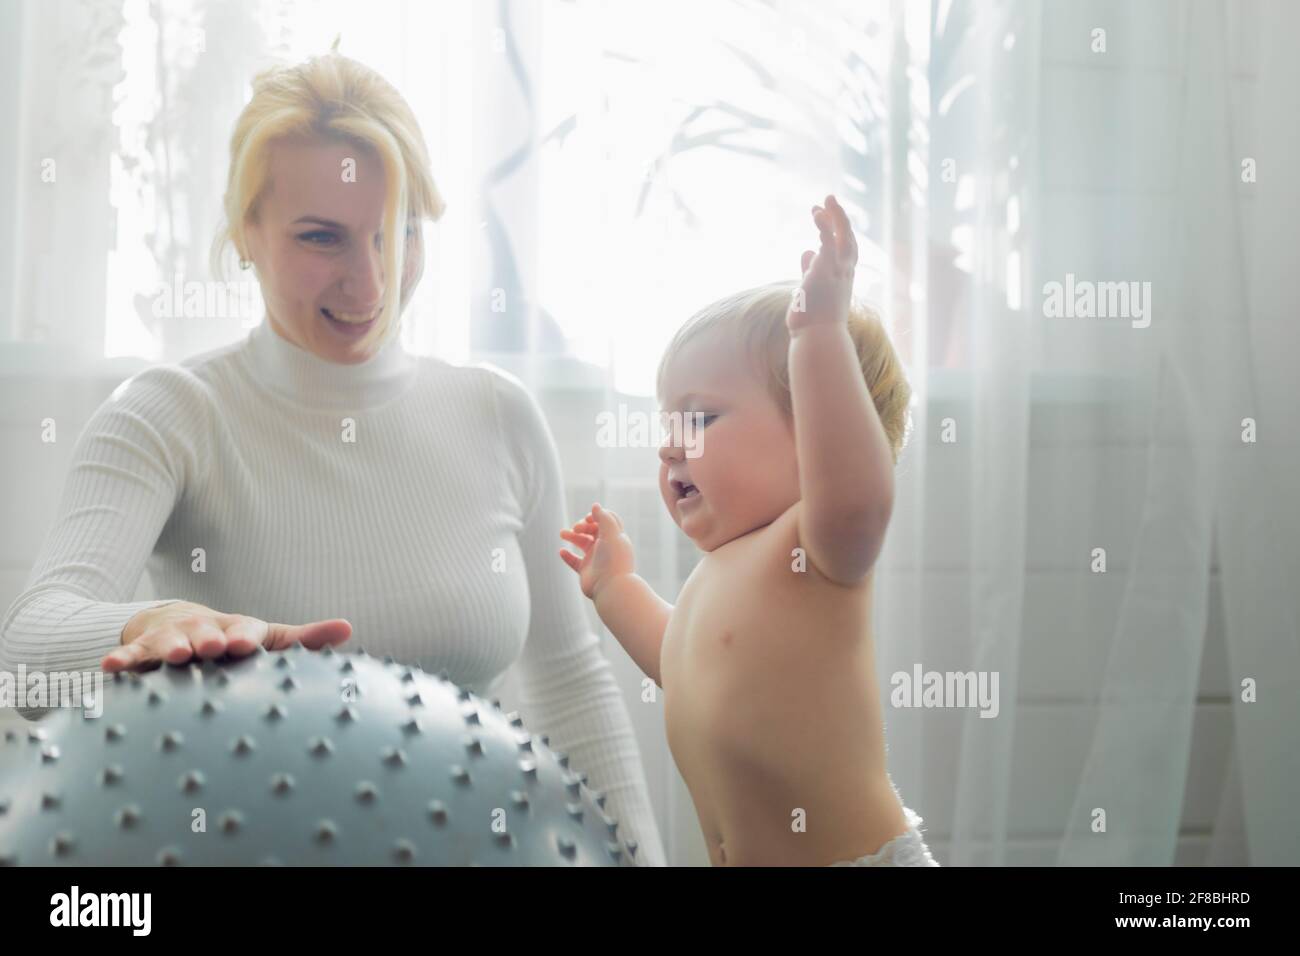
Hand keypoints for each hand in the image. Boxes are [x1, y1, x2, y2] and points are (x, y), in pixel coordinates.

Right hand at [103, 600, 352, 672]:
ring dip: (171, 647)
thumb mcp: (265, 637)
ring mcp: (171, 638)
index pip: (243, 629)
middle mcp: (203, 630)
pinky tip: (112, 668)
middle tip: (211, 648)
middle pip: (205, 633)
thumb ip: (304, 639)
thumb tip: (349, 628)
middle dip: (208, 639)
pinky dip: (123, 660)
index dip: (244, 636)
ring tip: (174, 656)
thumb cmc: (231, 638)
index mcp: (235, 629)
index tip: (245, 645)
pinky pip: (131, 656)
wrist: (175, 622)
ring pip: (169, 641)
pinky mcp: (142, 650)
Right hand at [558, 502, 635, 600]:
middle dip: (581, 526)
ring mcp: (595, 559)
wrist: (611, 588)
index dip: (596, 516)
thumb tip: (595, 505)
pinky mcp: (586, 570)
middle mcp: (606, 547)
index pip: (606, 520)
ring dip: (571, 536)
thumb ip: (604, 518)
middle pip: (591, 530)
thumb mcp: (610, 534)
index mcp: (615, 537)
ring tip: (562, 534)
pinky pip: (574, 561)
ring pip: (581, 543)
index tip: (589, 519)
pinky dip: (567, 555)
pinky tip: (562, 551)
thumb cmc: (613, 559)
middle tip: (576, 529)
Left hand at [787, 193, 858, 331]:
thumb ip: (810, 270)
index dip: (836, 232)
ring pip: (842, 238)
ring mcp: (836, 272)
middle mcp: (844, 274)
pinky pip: (828, 244)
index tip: (823, 219)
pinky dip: (824, 227)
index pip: (845, 251)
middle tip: (827, 201)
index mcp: (842, 279)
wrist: (817, 338)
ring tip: (822, 202)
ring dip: (834, 218)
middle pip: (848, 240)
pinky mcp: (825, 271)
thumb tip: (807, 251)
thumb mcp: (812, 291)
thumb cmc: (814, 322)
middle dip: (839, 219)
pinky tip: (817, 214)